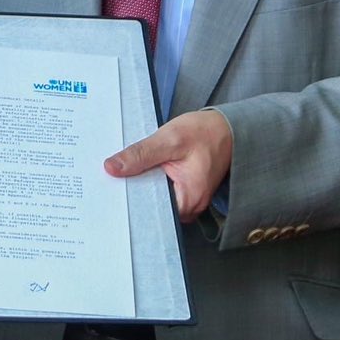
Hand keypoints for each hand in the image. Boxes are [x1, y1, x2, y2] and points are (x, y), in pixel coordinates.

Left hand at [104, 109, 233, 222]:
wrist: (227, 127)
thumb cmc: (205, 133)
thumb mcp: (170, 139)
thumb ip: (141, 154)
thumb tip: (112, 167)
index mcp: (189, 199)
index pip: (150, 211)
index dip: (130, 200)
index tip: (111, 189)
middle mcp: (191, 206)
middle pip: (152, 207)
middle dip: (134, 192)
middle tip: (113, 178)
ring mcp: (190, 199)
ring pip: (156, 198)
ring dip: (143, 185)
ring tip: (126, 172)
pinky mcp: (187, 190)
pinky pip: (163, 190)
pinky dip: (152, 181)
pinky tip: (141, 170)